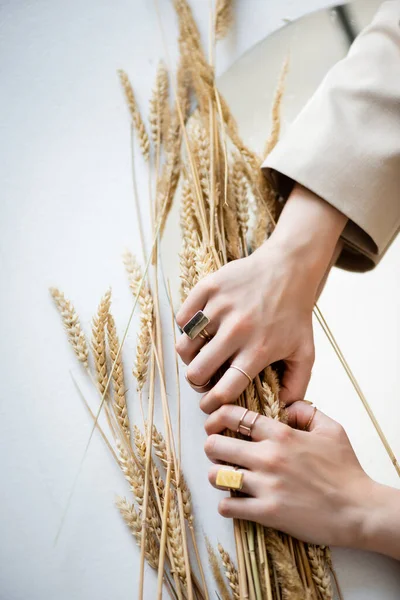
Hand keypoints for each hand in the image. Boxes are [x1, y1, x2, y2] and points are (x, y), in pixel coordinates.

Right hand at [176, 185, 346, 409]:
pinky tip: (200, 328)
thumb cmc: (295, 312)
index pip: (224, 390)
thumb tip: (282, 411)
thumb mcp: (305, 351)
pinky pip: (183, 319)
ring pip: (184, 347)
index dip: (212, 403)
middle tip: (203, 379)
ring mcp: (220, 307)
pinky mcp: (208, 288)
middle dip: (197, 383)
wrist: (289, 268)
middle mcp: (237, 330)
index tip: (209, 404)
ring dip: (190, 356)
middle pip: (197, 372)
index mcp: (258, 350)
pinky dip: (187, 327)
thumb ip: (297, 385)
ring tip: (200, 354)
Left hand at [204, 402, 375, 548]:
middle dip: (213, 447)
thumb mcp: (331, 429)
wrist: (358, 510)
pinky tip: (236, 502)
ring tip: (226, 477)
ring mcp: (266, 485)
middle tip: (220, 453)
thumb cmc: (346, 469)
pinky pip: (228, 506)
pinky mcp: (267, 512)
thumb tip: (286, 406)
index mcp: (281, 434)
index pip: (233, 415)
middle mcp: (269, 456)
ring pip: (216, 476)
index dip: (217, 417)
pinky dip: (227, 505)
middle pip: (215, 445)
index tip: (215, 423)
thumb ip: (306, 411)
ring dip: (217, 476)